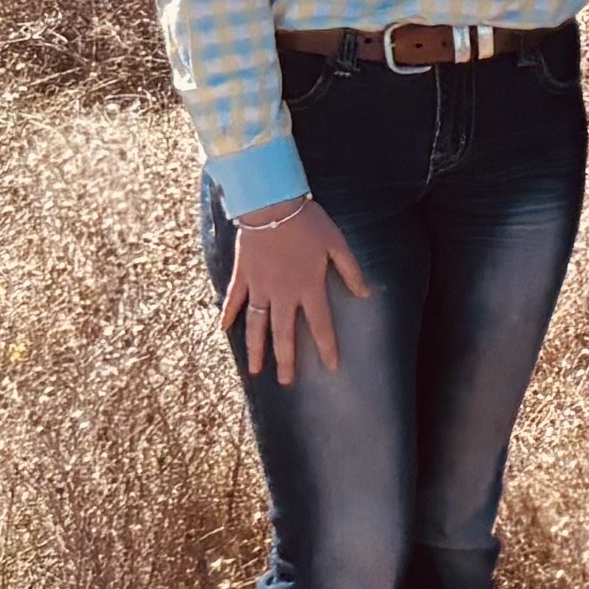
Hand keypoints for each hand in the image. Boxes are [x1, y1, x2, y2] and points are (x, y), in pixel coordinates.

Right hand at [222, 197, 370, 384]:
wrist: (272, 205)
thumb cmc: (308, 223)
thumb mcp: (337, 245)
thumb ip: (350, 271)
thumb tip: (365, 295)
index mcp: (309, 287)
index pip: (320, 325)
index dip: (326, 346)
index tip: (331, 366)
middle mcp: (283, 294)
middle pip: (284, 333)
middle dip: (286, 360)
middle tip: (286, 382)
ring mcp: (259, 287)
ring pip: (256, 325)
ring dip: (256, 348)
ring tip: (255, 370)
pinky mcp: (242, 276)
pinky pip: (234, 300)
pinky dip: (228, 315)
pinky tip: (224, 330)